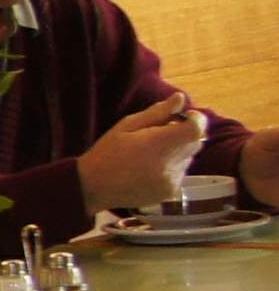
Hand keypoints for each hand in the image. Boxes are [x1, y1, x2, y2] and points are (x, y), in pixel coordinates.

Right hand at [82, 93, 211, 211]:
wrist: (93, 187)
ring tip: (151, 156)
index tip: (182, 118)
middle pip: (196, 142)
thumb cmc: (107, 152)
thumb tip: (180, 98)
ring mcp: (171, 180)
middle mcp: (169, 164)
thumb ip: (157, 112)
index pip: (197, 128)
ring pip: (188, 158)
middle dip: (184, 136)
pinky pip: (180, 173)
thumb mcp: (127, 126)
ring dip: (177, 153)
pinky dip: (171, 169)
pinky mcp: (170, 192)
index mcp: (158, 144)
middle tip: (159, 137)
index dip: (195, 120)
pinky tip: (150, 170)